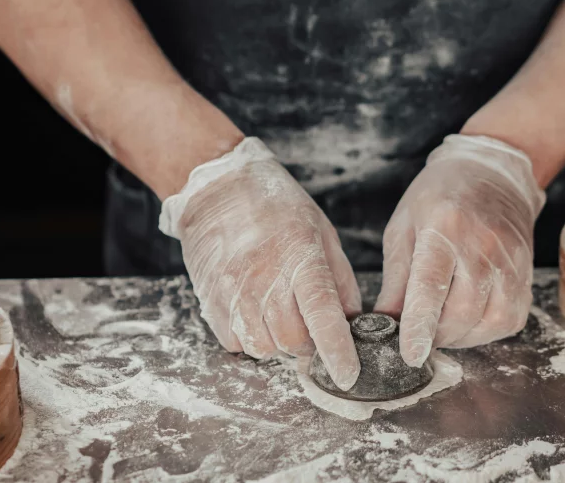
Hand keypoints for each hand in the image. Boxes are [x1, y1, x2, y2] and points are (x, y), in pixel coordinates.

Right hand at [159, 138, 361, 389]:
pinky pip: (236, 342)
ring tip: (280, 314)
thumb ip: (339, 278)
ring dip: (278, 341)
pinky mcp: (211, 300)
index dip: (337, 351)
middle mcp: (265, 278)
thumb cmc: (276, 206)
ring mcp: (233, 291)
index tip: (348, 376)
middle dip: (308, 343)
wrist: (216, 188)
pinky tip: (256, 312)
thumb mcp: (321, 231)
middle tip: (309, 323)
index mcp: (300, 257)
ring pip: (264, 348)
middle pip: (293, 341)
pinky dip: (251, 337)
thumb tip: (353, 321)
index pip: (323, 315)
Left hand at [374, 134, 544, 366]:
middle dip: (434, 335)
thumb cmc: (438, 198)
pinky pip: (509, 320)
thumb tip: (384, 323)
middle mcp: (483, 245)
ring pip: (488, 322)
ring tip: (440, 326)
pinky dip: (485, 331)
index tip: (408, 354)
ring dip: (459, 337)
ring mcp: (511, 261)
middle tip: (417, 333)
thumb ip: (395, 278)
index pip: (431, 286)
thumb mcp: (403, 228)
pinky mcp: (526, 275)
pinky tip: (467, 320)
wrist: (492, 174)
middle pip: (461, 312)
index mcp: (444, 227)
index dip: (419, 326)